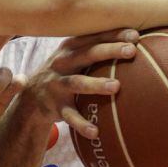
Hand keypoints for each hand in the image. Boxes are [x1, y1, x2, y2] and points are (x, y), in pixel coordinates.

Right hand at [20, 29, 139, 139]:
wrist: (31, 97)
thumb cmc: (64, 73)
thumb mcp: (73, 57)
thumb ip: (95, 48)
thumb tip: (135, 41)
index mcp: (70, 48)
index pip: (94, 37)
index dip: (113, 34)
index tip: (135, 35)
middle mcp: (62, 63)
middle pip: (88, 54)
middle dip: (109, 50)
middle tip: (131, 51)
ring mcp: (58, 84)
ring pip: (78, 83)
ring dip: (96, 84)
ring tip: (116, 86)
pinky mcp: (55, 106)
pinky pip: (70, 115)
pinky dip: (82, 124)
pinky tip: (95, 131)